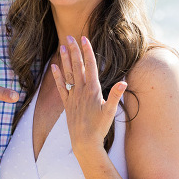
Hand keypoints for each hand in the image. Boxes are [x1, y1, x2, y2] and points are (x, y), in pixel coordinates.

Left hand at [51, 36, 126, 157]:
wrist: (84, 142)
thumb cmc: (100, 127)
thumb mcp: (110, 111)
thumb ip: (115, 95)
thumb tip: (124, 82)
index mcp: (93, 89)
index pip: (90, 66)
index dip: (87, 51)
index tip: (84, 38)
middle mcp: (81, 90)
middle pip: (77, 66)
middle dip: (74, 50)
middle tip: (70, 37)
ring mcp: (72, 96)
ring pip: (68, 74)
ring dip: (65, 60)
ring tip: (62, 47)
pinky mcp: (67, 103)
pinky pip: (61, 86)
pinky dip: (57, 76)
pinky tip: (54, 66)